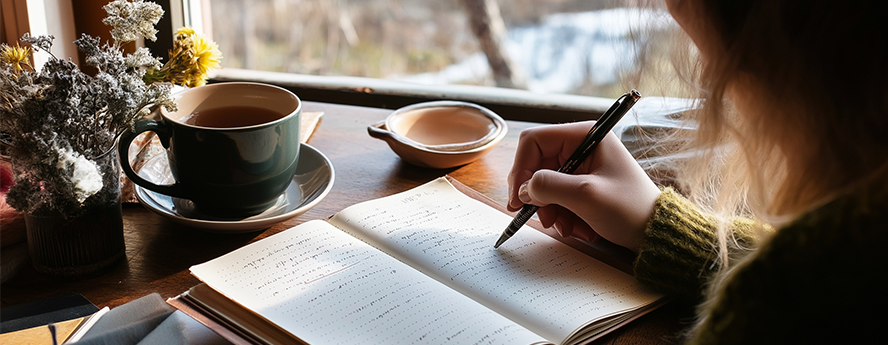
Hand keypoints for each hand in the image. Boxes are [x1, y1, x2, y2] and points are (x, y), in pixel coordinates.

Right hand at [507, 121, 660, 251]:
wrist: (655, 232)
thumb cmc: (630, 209)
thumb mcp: (586, 196)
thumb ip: (549, 187)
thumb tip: (524, 190)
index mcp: (585, 135)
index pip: (534, 141)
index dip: (522, 169)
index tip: (519, 198)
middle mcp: (581, 145)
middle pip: (537, 164)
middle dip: (538, 195)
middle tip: (543, 218)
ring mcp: (582, 165)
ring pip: (545, 184)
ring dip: (551, 209)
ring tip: (566, 227)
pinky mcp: (583, 183)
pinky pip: (558, 196)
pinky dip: (561, 214)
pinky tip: (577, 228)